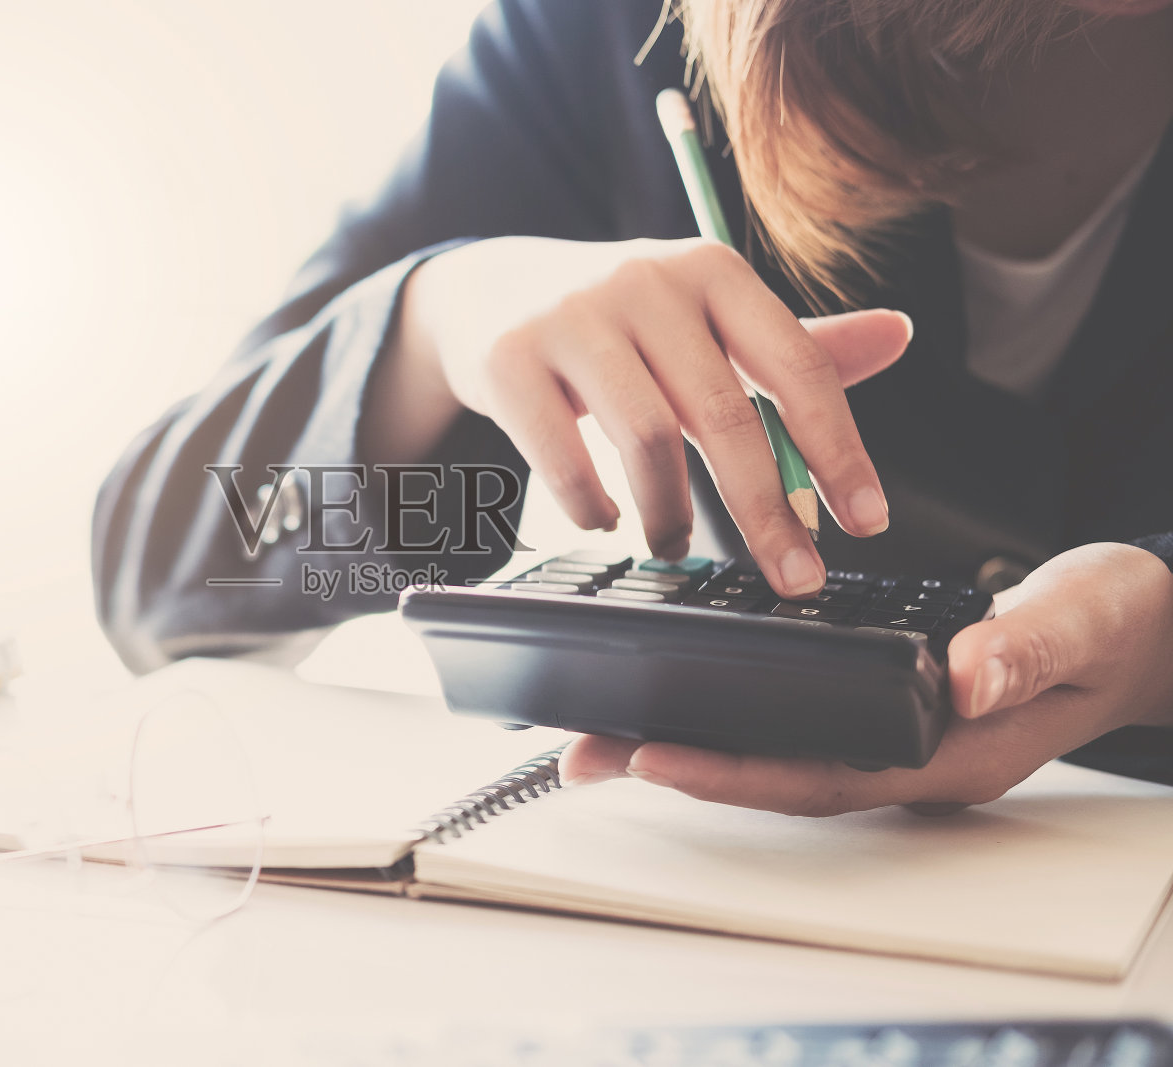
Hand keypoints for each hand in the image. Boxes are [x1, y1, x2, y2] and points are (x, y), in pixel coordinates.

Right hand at [370, 235, 911, 597]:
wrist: (486, 291)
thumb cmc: (616, 318)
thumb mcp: (704, 319)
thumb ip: (793, 343)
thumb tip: (899, 334)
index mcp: (711, 272)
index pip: (797, 366)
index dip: (840, 452)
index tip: (866, 523)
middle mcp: (645, 282)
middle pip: (726, 414)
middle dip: (768, 512)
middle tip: (794, 576)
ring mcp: (571, 318)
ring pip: (646, 439)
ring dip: (671, 514)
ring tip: (675, 543)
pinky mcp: (509, 359)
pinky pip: (564, 455)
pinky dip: (593, 505)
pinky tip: (605, 517)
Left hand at [559, 542, 1172, 815]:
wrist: (1134, 624)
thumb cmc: (1112, 623)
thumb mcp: (1083, 620)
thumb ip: (1026, 648)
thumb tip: (967, 673)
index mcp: (949, 753)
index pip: (822, 776)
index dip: (732, 772)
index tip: (653, 754)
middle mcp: (907, 757)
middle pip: (773, 774)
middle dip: (678, 766)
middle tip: (584, 751)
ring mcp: (890, 737)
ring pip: (771, 752)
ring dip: (687, 741)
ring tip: (600, 731)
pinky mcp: (877, 705)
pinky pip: (789, 719)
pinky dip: (727, 710)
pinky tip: (676, 692)